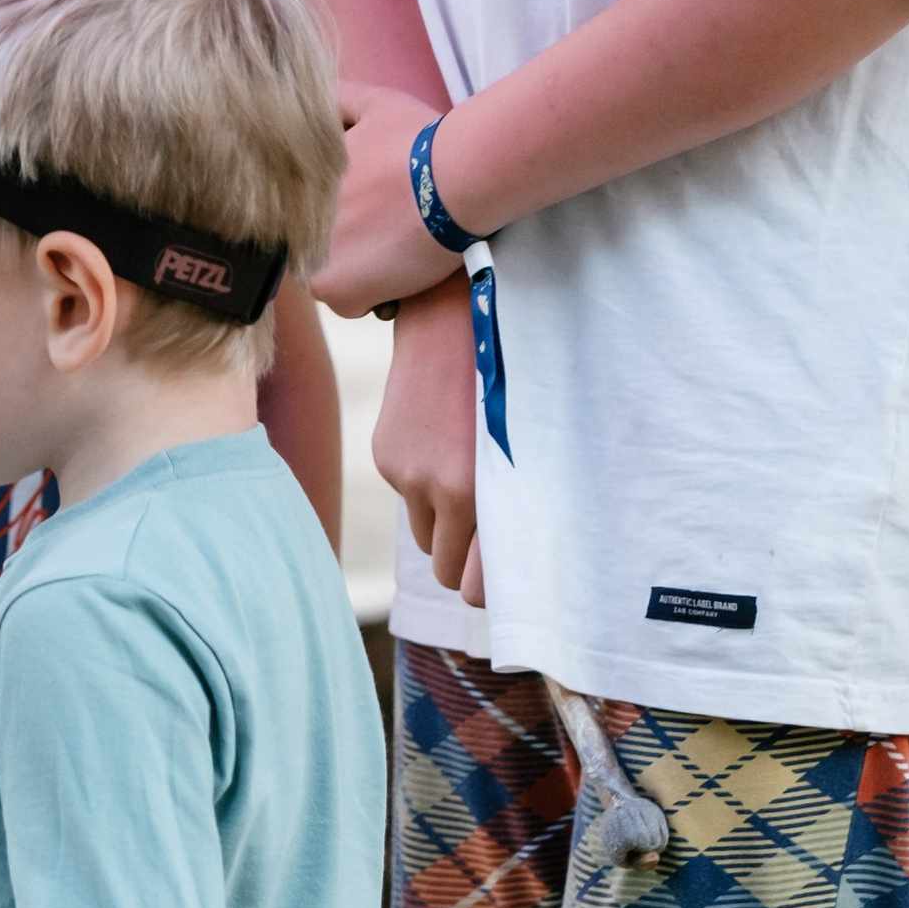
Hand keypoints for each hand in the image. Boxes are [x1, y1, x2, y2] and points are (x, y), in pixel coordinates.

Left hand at [316, 84, 463, 318]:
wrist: (452, 178)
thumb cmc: (416, 139)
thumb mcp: (372, 104)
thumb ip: (339, 99)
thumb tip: (320, 91)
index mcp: (295, 186)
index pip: (300, 215)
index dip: (332, 216)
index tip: (364, 209)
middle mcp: (293, 224)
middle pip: (313, 248)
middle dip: (342, 243)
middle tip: (381, 227)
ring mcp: (312, 260)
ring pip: (331, 279)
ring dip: (356, 271)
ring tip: (392, 246)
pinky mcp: (339, 292)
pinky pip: (351, 305)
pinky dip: (374, 295)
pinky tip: (398, 267)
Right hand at [371, 283, 484, 605]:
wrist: (454, 318)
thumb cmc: (509, 385)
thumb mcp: (524, 450)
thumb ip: (513, 508)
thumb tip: (499, 568)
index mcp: (479, 492)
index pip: (474, 585)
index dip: (488, 589)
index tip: (504, 583)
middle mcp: (437, 489)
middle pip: (442, 570)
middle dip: (463, 563)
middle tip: (488, 540)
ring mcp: (405, 473)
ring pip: (424, 536)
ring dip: (443, 526)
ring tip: (469, 483)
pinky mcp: (385, 455)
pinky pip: (408, 497)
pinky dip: (424, 487)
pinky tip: (443, 445)